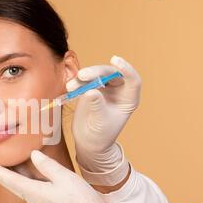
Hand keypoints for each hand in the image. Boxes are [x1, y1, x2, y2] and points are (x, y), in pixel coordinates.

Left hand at [0, 150, 129, 202]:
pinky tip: (21, 167)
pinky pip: (27, 184)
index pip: (5, 178)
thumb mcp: (65, 178)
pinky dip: (20, 174)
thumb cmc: (80, 200)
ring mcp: (37, 199)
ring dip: (6, 171)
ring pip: (17, 182)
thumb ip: (47, 165)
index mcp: (33, 191)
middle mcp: (31, 197)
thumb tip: (34, 154)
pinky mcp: (44, 199)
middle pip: (7, 180)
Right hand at [66, 55, 141, 184]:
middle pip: (111, 74)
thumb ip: (97, 105)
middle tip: (82, 76)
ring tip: (71, 86)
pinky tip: (69, 87)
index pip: (132, 80)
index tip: (115, 61)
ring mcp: (104, 89)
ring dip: (83, 77)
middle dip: (96, 72)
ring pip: (96, 75)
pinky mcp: (91, 89)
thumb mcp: (100, 121)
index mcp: (129, 99)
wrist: (88, 142)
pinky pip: (85, 81)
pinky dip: (77, 82)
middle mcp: (118, 91)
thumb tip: (91, 90)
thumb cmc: (100, 135)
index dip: (126, 68)